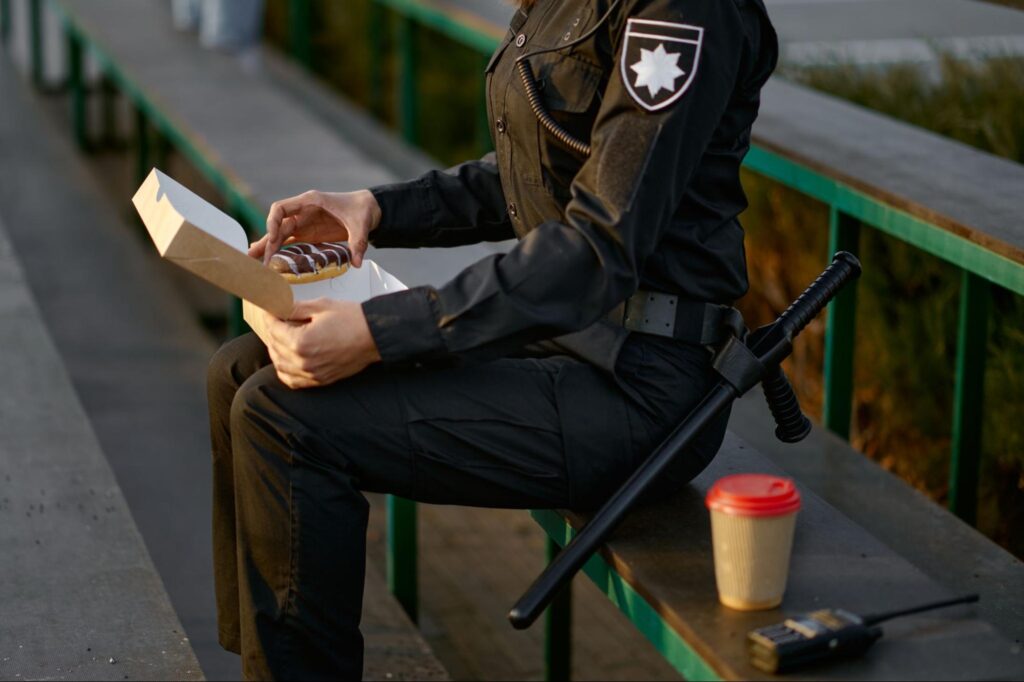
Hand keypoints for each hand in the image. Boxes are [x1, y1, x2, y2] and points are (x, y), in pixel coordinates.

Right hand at [249, 189, 381, 266]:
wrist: (368, 209)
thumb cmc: (361, 210)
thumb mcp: (361, 225)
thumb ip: (358, 243)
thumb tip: (356, 263)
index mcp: (310, 201)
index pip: (281, 208)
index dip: (273, 222)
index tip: (274, 239)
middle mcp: (303, 211)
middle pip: (278, 225)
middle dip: (267, 242)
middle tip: (256, 258)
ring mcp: (304, 223)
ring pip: (281, 235)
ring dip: (269, 247)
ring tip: (256, 261)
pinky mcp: (309, 233)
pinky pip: (290, 241)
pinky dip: (280, 250)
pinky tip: (271, 260)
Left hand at [260, 298, 381, 388]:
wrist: (375, 336)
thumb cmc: (353, 320)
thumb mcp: (321, 306)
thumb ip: (294, 308)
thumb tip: (277, 306)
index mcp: (301, 342)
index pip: (273, 329)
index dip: (270, 317)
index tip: (270, 310)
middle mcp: (303, 362)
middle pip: (274, 347)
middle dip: (273, 332)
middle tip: (278, 320)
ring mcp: (312, 374)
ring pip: (280, 366)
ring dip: (276, 352)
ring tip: (282, 339)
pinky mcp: (320, 380)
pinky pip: (293, 381)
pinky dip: (286, 371)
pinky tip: (288, 360)